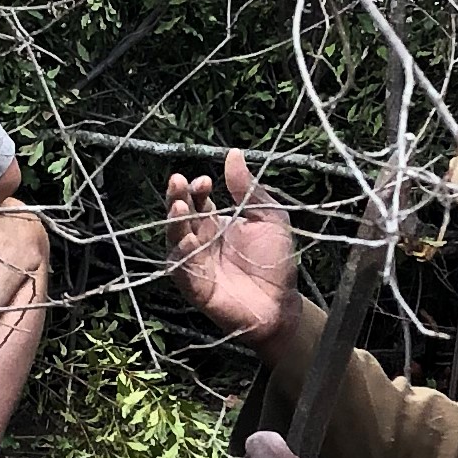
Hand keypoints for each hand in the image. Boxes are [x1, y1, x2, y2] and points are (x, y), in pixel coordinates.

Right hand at [166, 149, 300, 353]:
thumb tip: (233, 153)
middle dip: (177, 198)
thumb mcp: (268, 217)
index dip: (196, 189)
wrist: (282, 304)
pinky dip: (182, 256)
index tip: (205, 180)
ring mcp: (195, 264)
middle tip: (177, 182)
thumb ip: (248, 189)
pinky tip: (189, 241)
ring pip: (175, 240)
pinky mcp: (195, 287)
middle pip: (181, 216)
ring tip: (180, 208)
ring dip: (175, 224)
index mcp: (216, 223)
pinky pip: (181, 270)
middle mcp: (201, 241)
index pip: (197, 200)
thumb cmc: (276, 261)